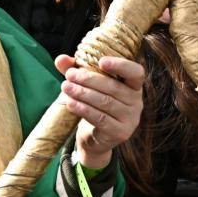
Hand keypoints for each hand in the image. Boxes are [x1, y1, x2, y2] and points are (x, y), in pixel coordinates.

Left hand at [56, 54, 144, 170]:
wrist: (95, 137)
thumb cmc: (93, 104)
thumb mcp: (86, 85)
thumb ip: (75, 70)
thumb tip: (61, 59)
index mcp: (133, 85)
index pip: (136, 73)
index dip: (121, 66)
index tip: (101, 62)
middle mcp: (136, 102)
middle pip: (113, 87)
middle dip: (89, 79)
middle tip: (70, 75)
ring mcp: (130, 119)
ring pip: (105, 102)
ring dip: (83, 93)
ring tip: (66, 87)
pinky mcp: (120, 132)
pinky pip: (101, 118)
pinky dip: (84, 109)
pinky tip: (70, 103)